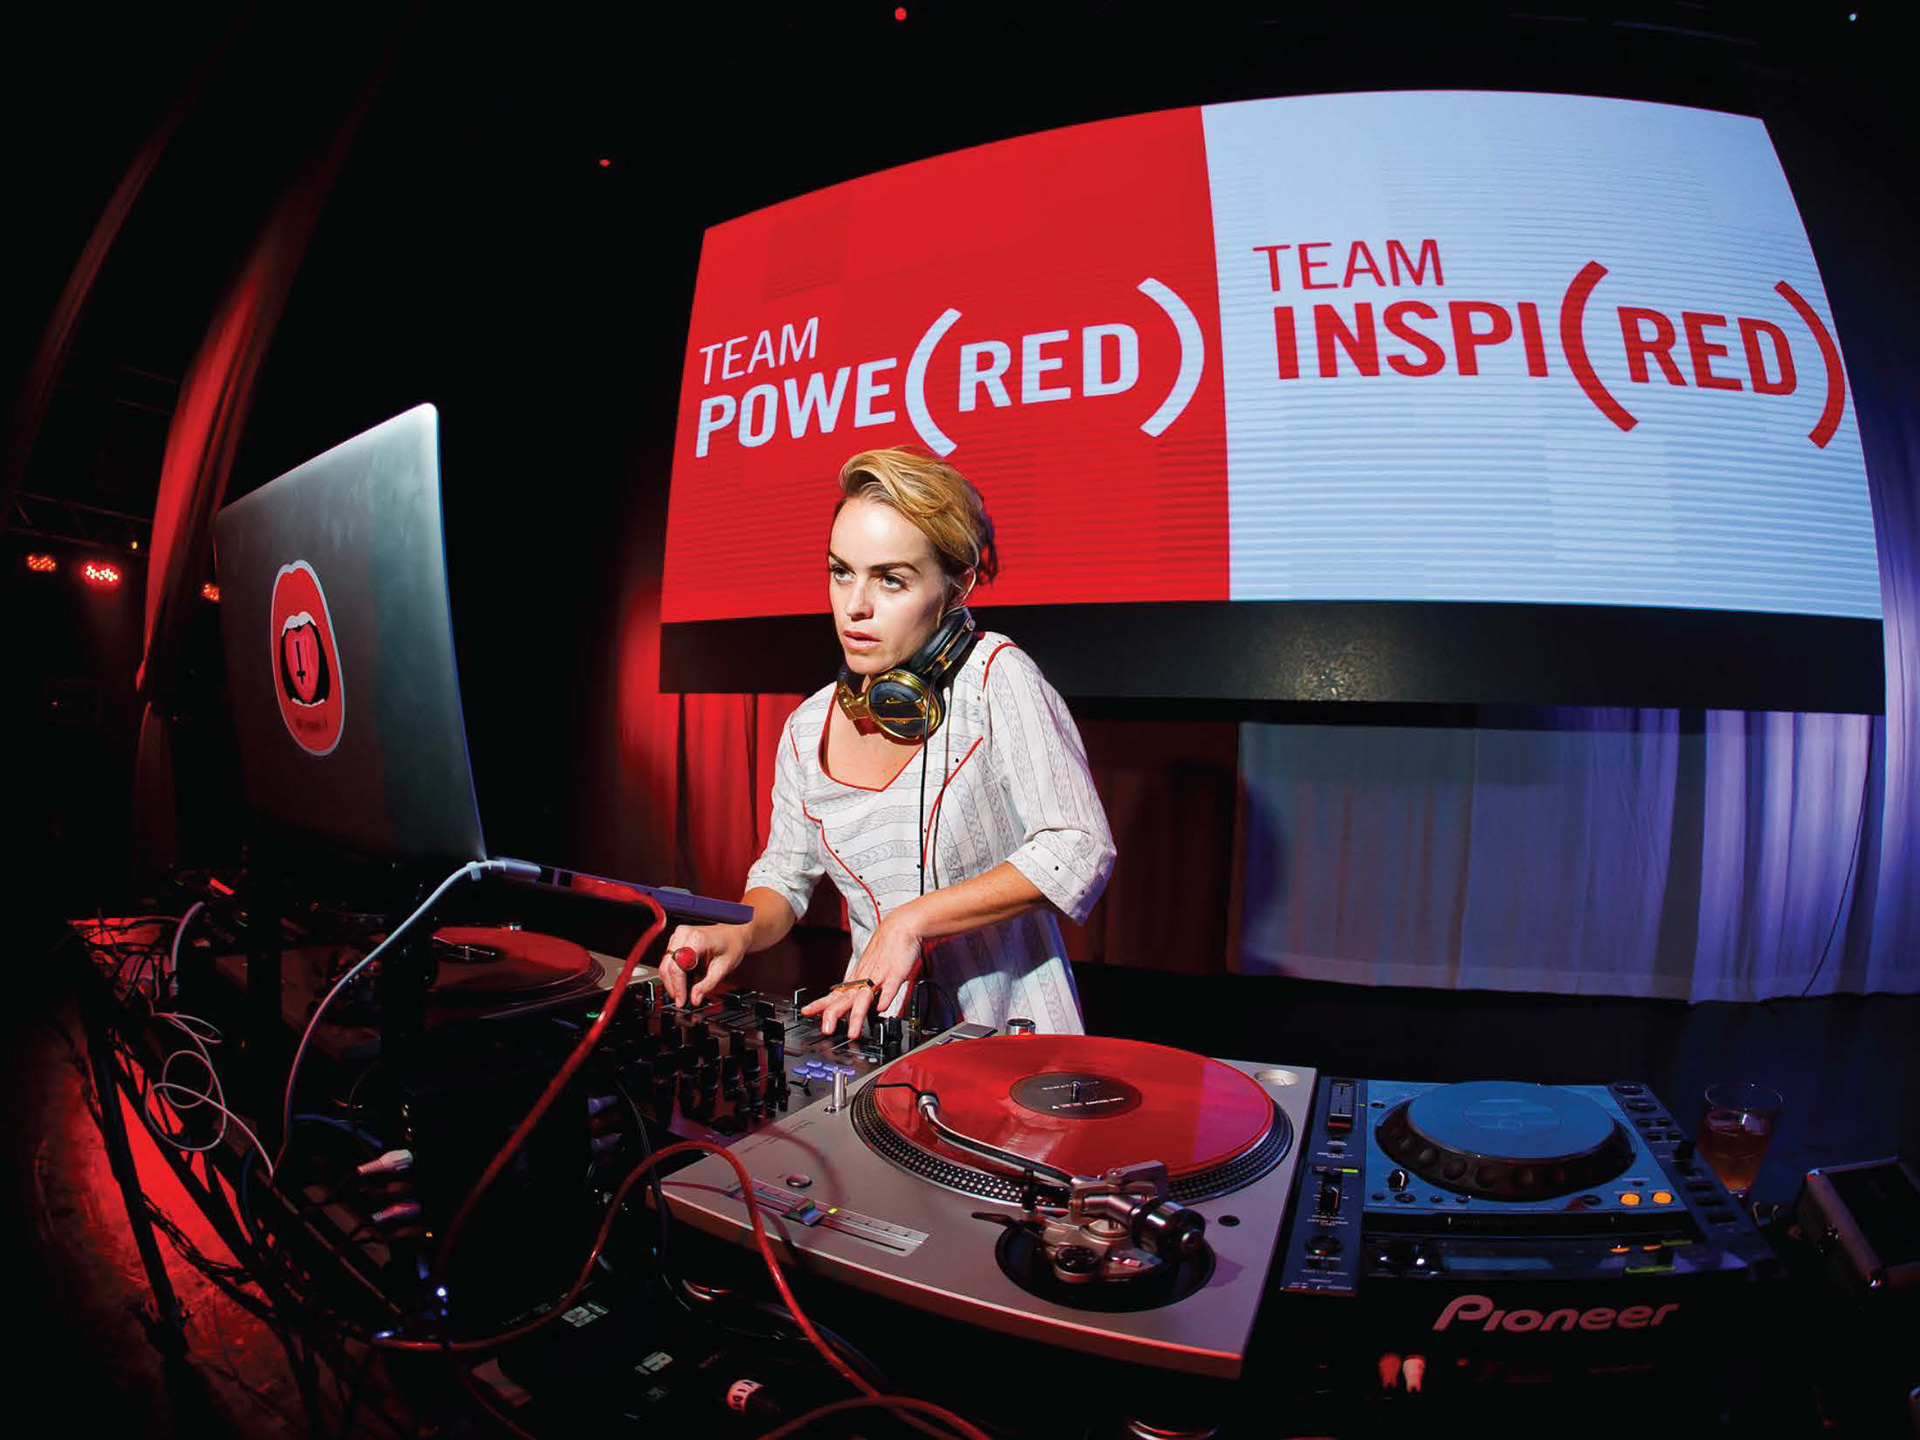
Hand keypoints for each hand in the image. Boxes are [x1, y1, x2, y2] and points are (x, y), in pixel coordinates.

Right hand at [658, 922, 748, 1006]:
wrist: (734, 934)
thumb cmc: (732, 945)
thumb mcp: (724, 968)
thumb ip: (708, 985)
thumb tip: (694, 999)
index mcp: (697, 939)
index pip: (678, 967)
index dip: (678, 987)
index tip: (681, 1000)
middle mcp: (684, 934)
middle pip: (668, 966)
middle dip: (673, 986)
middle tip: (681, 1000)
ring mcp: (679, 935)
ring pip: (665, 964)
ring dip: (672, 981)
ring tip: (685, 991)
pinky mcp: (677, 940)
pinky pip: (669, 960)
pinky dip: (674, 974)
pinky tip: (685, 981)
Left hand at [802, 908, 924, 1039]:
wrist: (900, 926)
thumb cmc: (885, 947)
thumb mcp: (869, 968)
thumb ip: (863, 988)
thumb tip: (856, 1004)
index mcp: (857, 978)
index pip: (835, 995)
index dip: (820, 1004)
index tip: (806, 1011)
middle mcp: (864, 978)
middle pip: (845, 998)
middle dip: (833, 1014)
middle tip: (826, 1029)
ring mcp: (879, 976)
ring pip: (865, 998)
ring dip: (857, 1016)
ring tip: (853, 1031)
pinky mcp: (896, 973)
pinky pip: (890, 988)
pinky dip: (885, 998)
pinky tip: (881, 1009)